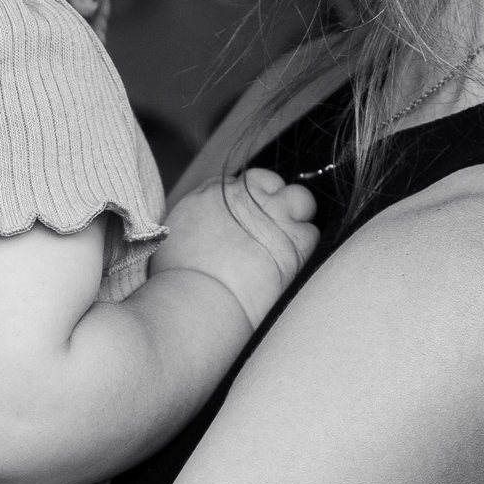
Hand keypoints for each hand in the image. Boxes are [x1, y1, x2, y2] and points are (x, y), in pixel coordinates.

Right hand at [150, 167, 320, 332]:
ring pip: (300, 200)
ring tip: (285, 241)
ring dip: (296, 217)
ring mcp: (271, 217)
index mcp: (210, 195)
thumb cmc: (178, 283)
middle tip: (269, 225)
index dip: (246, 199)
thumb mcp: (172, 240)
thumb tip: (205, 232)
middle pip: (271, 181)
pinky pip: (311, 232)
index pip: (239, 181)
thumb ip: (195, 225)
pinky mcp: (292, 243)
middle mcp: (243, 198)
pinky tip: (291, 262)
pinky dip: (305, 246)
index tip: (245, 218)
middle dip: (274, 198)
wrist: (199, 302)